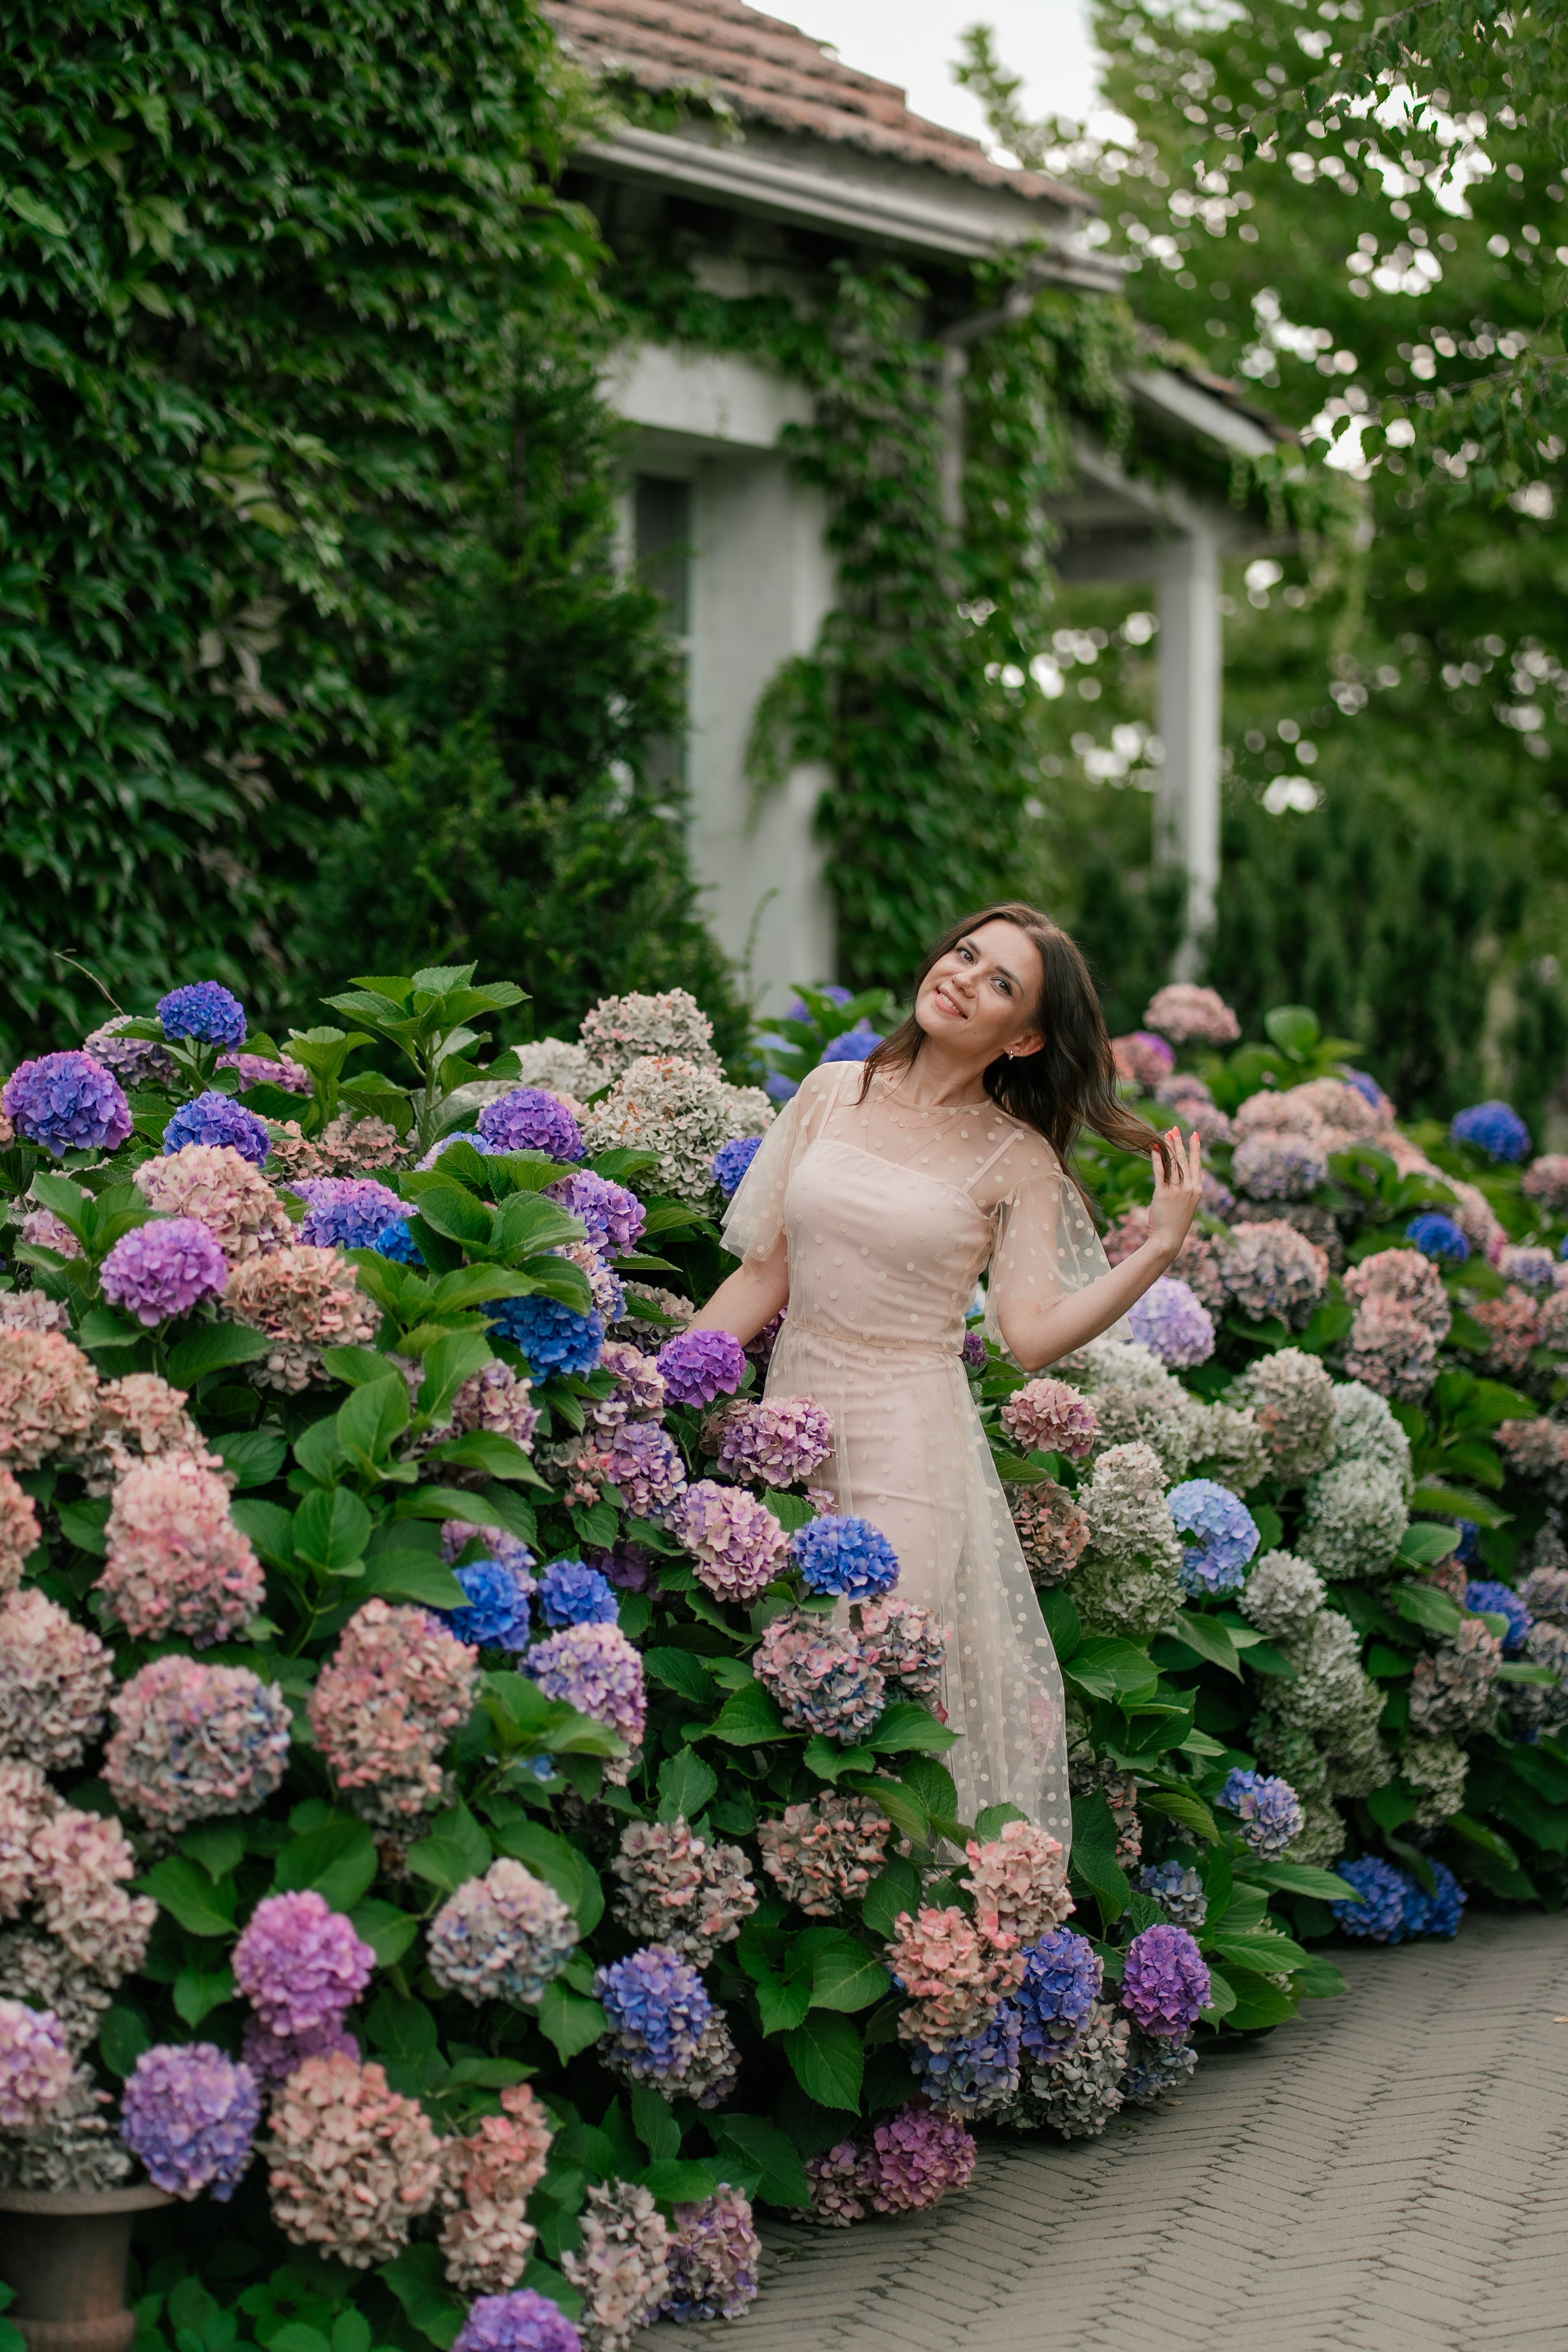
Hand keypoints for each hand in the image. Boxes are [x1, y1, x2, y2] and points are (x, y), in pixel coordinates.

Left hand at [1147, 1125, 1202, 1262]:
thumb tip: (1180, 1178)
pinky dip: (1157, 1159)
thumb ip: (1185, 1191)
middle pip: (1184, 1160)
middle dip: (1179, 1143)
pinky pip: (1160, 1173)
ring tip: (1166, 1134)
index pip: (1197, 1164)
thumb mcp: (1186, 1206)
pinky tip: (1155, 1148)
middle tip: (1175, 1129)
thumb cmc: (1176, 1225)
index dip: (1195, 1149)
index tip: (1195, 1135)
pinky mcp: (1163, 1194)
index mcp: (1197, 1191)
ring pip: (1173, 1164)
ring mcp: (1177, 1191)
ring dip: (1169, 1147)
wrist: (1168, 1240)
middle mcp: (1190, 1189)